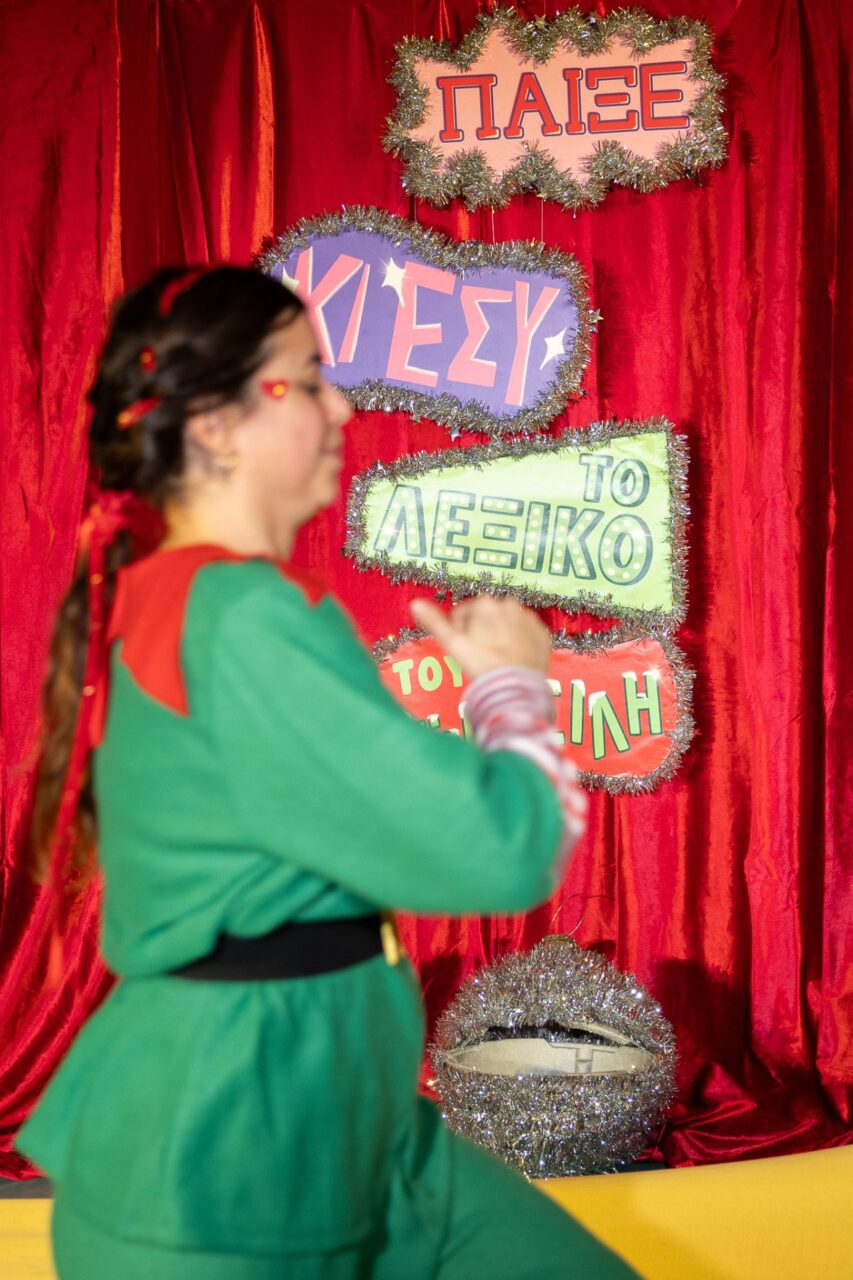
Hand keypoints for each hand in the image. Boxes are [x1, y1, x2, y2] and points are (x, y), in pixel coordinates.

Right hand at [410, 596, 550, 679]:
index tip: (464, 649)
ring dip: (500, 635)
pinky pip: (526, 633)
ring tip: (496, 658)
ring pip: (506, 623)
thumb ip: (434, 622)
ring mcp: (527, 617)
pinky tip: (513, 658)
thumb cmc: (481, 664)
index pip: (463, 614)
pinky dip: (519, 642)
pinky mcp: (542, 632)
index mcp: (484, 603)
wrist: (516, 686)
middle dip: (480, 631)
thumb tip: (414, 603)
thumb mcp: (453, 644)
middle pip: (485, 617)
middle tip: (479, 655)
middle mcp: (508, 603)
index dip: (459, 632)